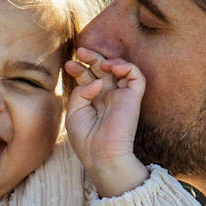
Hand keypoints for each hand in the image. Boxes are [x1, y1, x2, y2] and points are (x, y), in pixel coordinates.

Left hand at [64, 46, 148, 196]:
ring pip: (121, 69)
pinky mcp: (134, 98)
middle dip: (92, 57)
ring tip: (100, 63)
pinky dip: (127, 66)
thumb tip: (96, 81)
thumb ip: (81, 91)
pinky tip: (113, 69)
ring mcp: (122, 97)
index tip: (68, 65)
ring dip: (109, 60)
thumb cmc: (86, 139)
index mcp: (94, 102)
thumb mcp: (75, 112)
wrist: (102, 154)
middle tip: (81, 51)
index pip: (89, 78)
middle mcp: (109, 97)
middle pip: (103, 70)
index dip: (79, 68)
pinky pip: (137, 76)